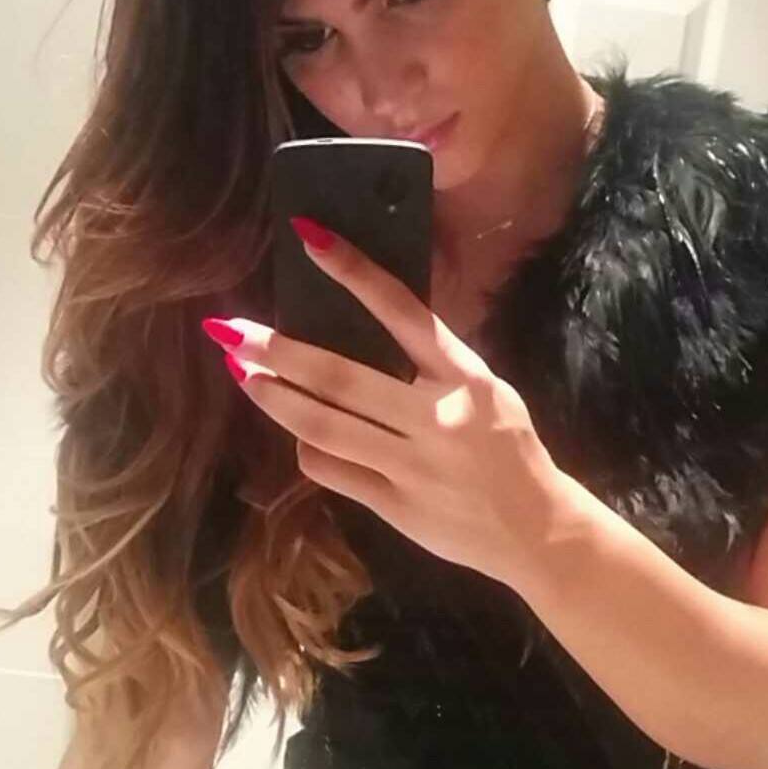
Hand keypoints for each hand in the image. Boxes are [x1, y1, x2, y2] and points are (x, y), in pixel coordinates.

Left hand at [201, 216, 564, 585]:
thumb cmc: (507, 448)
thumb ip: (431, 364)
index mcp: (463, 376)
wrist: (536, 530)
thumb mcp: (485, 391)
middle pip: (341, 377)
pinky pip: (333, 471)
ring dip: (275, 398)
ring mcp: (412, 465)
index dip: (354, 273)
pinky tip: (298, 437)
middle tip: (231, 331)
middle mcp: (436, 416)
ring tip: (242, 374)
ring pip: (324, 427)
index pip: (402, 311)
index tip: (308, 238)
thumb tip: (361, 331)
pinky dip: (308, 449)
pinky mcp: (394, 506)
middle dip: (278, 351)